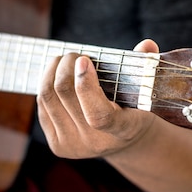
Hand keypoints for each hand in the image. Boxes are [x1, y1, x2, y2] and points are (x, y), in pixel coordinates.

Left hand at [37, 39, 159, 158]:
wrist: (122, 142)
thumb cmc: (134, 109)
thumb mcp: (144, 91)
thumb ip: (145, 67)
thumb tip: (148, 44)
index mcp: (122, 130)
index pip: (98, 115)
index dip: (86, 86)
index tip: (84, 60)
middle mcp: (95, 142)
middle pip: (66, 95)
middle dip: (67, 65)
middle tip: (75, 55)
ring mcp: (74, 146)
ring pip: (48, 97)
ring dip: (53, 71)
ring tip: (65, 61)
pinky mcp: (58, 146)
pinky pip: (43, 106)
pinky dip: (47, 85)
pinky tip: (57, 77)